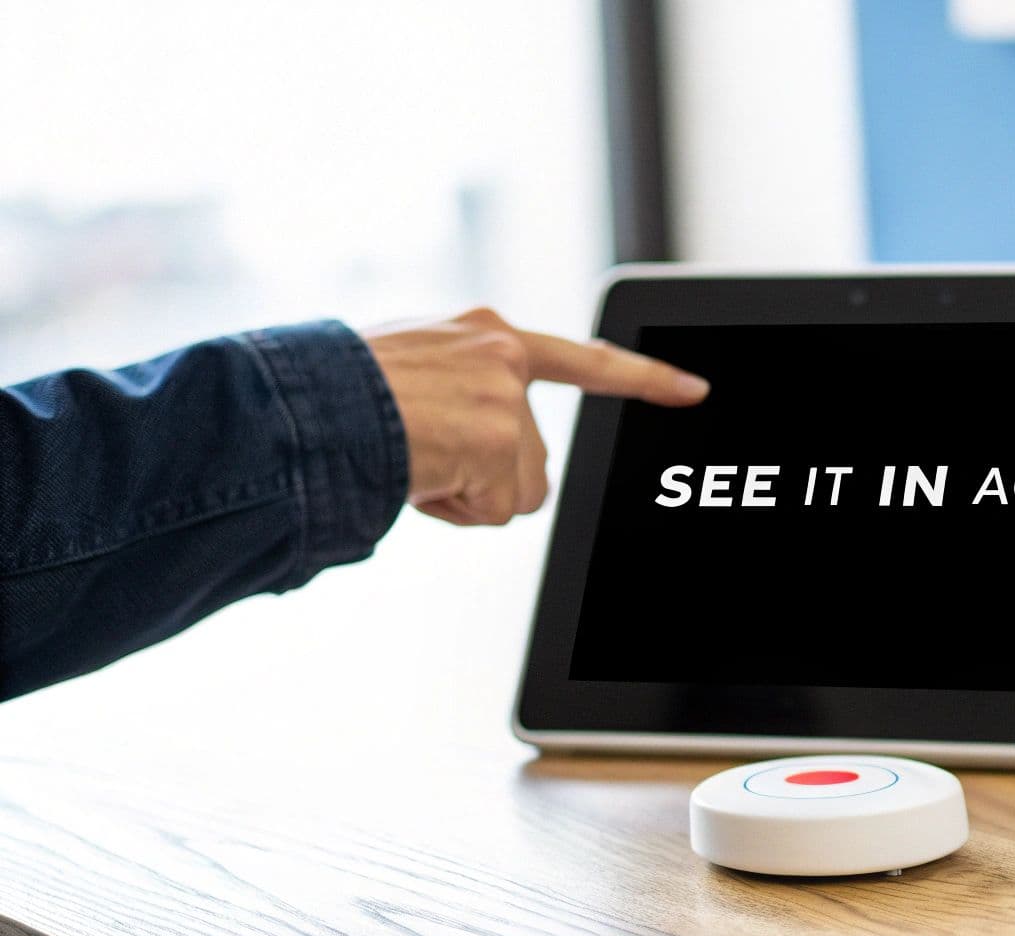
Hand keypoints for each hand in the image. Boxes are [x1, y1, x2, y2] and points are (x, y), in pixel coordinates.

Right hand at [361, 307, 708, 525]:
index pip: (583, 359)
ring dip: (465, 493)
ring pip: (515, 491)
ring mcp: (505, 399)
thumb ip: (464, 385)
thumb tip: (484, 444)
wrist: (304, 404)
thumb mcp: (412, 365)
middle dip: (484, 473)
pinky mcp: (498, 441)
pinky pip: (492, 511)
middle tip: (423, 450)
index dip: (644, 380)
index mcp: (485, 332)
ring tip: (413, 458)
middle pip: (531, 457)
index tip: (697, 391)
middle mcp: (503, 356)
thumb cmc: (334, 392)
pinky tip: (418, 475)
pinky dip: (453, 509)